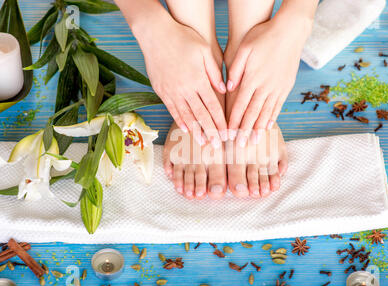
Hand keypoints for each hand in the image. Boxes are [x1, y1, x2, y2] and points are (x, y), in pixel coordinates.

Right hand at [132, 9, 226, 147]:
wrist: (155, 33)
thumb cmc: (183, 38)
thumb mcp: (205, 50)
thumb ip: (215, 72)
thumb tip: (223, 90)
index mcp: (199, 80)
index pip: (213, 106)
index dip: (221, 122)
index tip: (227, 134)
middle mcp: (185, 89)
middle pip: (201, 115)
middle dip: (210, 132)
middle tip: (218, 146)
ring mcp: (172, 91)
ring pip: (186, 116)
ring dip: (196, 131)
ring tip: (203, 143)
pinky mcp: (161, 90)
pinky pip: (172, 109)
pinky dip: (180, 120)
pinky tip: (186, 129)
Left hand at [226, 8, 313, 145]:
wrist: (290, 31)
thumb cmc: (263, 36)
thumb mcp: (244, 48)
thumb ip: (235, 69)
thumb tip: (229, 88)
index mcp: (252, 78)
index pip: (240, 104)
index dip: (233, 121)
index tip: (227, 134)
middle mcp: (265, 86)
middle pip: (252, 113)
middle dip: (244, 131)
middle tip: (239, 146)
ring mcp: (277, 87)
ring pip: (266, 112)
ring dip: (258, 129)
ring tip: (253, 143)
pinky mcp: (286, 86)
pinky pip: (278, 106)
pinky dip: (272, 118)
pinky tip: (267, 127)